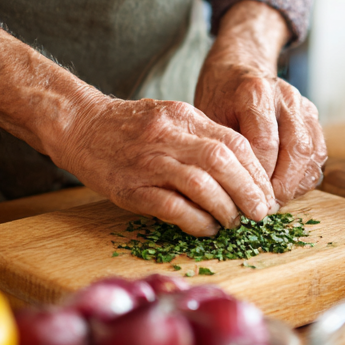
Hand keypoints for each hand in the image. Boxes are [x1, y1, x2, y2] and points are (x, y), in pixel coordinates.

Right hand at [52, 95, 275, 236]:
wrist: (79, 125)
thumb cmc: (131, 127)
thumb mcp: (172, 117)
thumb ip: (204, 137)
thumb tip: (243, 171)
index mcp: (184, 116)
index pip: (234, 142)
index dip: (256, 171)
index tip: (266, 192)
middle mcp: (169, 136)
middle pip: (223, 162)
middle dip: (249, 191)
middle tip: (260, 212)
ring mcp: (148, 162)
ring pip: (201, 185)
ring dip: (225, 208)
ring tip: (234, 222)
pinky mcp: (130, 188)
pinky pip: (172, 207)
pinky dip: (195, 221)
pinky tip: (206, 229)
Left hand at [195, 1, 326, 203]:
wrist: (237, 69)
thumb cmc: (219, 97)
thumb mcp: (208, 119)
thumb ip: (224, 150)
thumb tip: (230, 193)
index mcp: (254, 92)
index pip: (265, 144)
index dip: (259, 178)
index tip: (246, 200)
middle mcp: (284, 96)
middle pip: (296, 149)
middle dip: (282, 185)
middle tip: (265, 208)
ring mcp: (303, 104)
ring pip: (312, 152)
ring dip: (296, 183)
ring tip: (276, 200)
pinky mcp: (313, 115)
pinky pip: (319, 151)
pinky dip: (306, 174)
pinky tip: (287, 186)